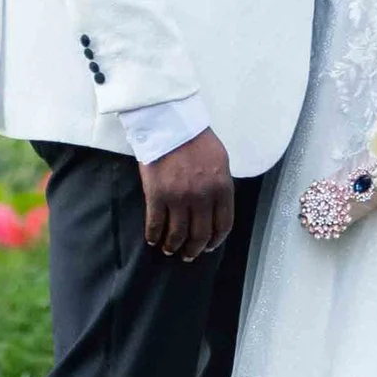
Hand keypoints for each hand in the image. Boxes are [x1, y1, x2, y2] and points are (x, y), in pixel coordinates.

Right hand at [141, 127, 233, 262]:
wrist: (168, 122)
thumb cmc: (195, 138)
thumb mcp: (220, 160)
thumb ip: (221, 185)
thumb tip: (218, 206)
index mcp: (222, 187)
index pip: (223, 225)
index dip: (215, 240)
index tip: (208, 246)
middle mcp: (202, 196)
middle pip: (200, 234)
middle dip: (194, 249)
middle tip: (189, 255)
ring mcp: (179, 197)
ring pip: (178, 234)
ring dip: (174, 246)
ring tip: (170, 249)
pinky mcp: (157, 195)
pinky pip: (155, 224)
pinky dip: (154, 235)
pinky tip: (153, 239)